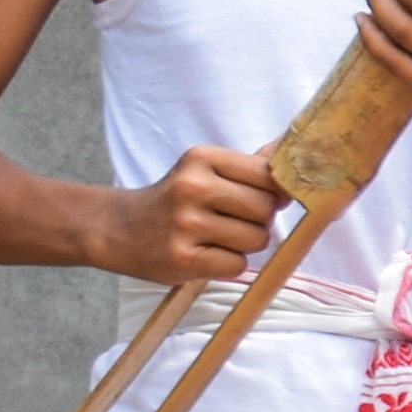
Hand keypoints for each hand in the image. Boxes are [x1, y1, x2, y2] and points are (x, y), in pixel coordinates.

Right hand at [98, 145, 282, 286]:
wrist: (118, 228)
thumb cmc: (175, 200)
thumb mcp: (204, 170)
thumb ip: (250, 166)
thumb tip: (293, 147)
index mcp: (201, 158)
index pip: (268, 174)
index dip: (273, 192)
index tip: (259, 198)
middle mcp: (192, 187)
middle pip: (266, 209)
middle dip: (259, 220)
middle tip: (231, 222)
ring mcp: (185, 223)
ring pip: (257, 239)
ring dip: (246, 245)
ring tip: (216, 238)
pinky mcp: (182, 258)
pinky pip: (238, 265)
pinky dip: (230, 265)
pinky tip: (206, 255)